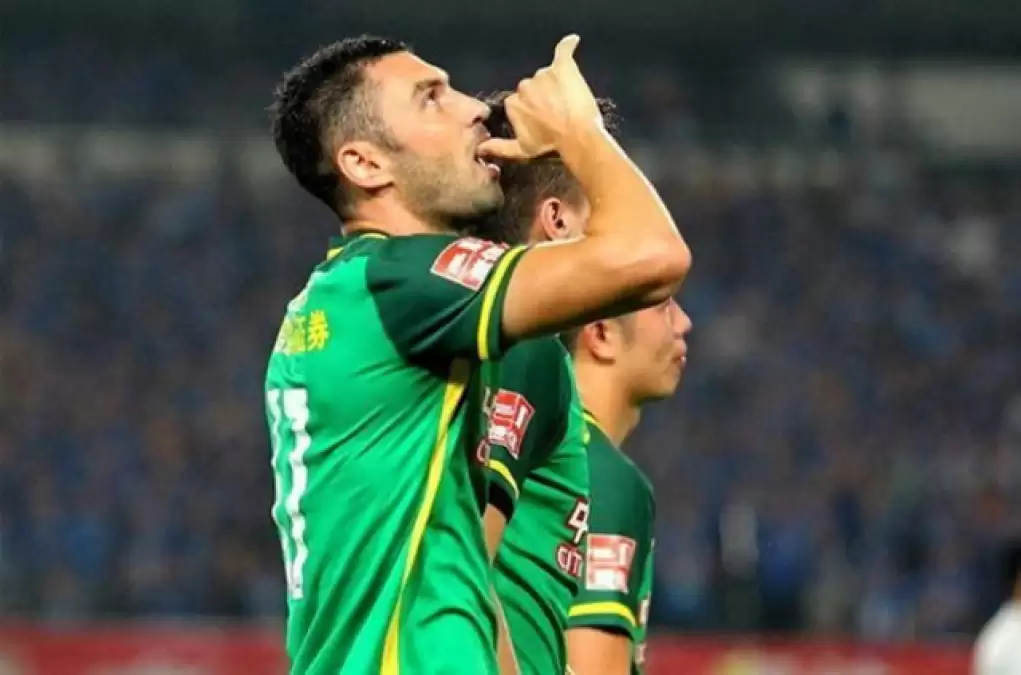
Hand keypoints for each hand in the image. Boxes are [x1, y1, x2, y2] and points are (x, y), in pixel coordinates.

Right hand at [478, 35, 600, 160]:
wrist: (576, 136)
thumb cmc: (549, 144)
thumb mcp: (521, 150)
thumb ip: (499, 147)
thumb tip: (480, 148)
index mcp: (512, 103)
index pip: (520, 100)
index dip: (533, 109)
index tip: (542, 119)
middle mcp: (524, 86)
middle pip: (533, 86)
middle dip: (543, 96)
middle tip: (557, 112)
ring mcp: (543, 75)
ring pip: (548, 76)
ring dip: (557, 85)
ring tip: (569, 103)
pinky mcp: (562, 67)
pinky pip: (563, 51)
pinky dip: (568, 46)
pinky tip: (572, 41)